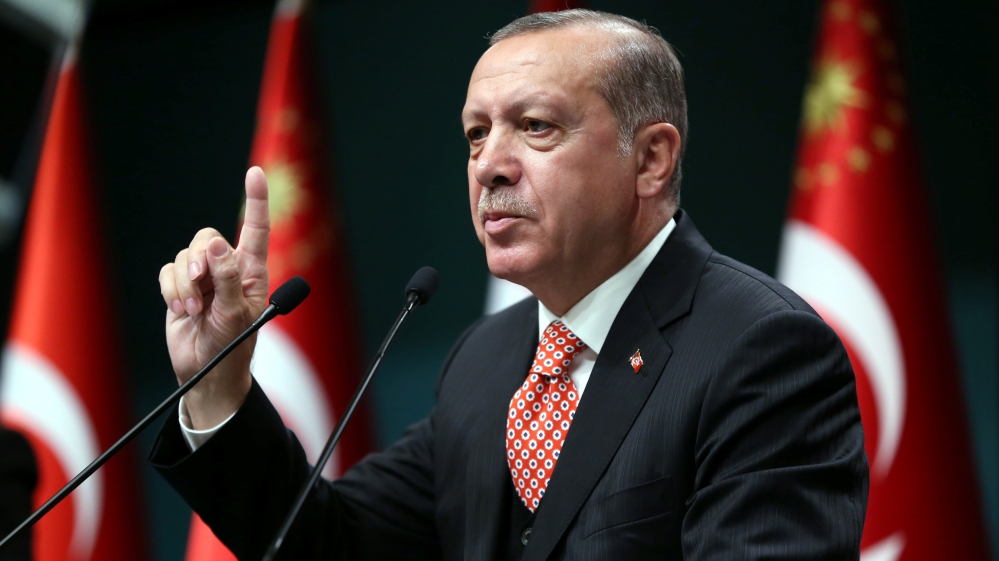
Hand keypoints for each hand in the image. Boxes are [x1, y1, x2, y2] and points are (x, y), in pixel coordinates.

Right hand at [158, 167, 269, 428]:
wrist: (206, 372)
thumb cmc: (233, 346)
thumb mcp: (236, 313)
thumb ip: (228, 278)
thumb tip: (218, 245)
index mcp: (251, 270)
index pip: (256, 228)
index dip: (255, 200)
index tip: (255, 173)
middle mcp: (227, 267)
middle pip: (208, 236)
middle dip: (200, 259)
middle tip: (201, 286)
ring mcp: (202, 276)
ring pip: (185, 255)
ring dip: (184, 283)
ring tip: (193, 310)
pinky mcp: (179, 286)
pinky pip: (168, 270)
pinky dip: (171, 289)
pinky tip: (181, 310)